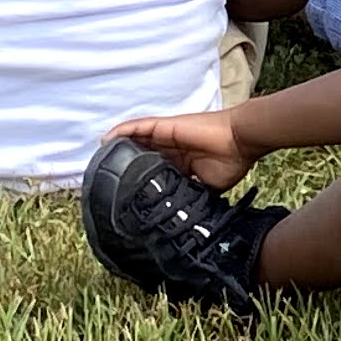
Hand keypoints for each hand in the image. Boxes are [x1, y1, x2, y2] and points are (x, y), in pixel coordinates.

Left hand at [106, 105, 256, 188]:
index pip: (152, 172)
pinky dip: (122, 131)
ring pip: (135, 140)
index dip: (137, 181)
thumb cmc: (231, 161)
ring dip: (117, 149)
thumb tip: (181, 214)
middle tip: (103, 180)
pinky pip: (139, 126)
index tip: (122, 194)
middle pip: (140, 156)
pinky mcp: (165, 126)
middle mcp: (170, 149)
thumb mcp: (207, 187)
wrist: (241, 141)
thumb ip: (191, 195)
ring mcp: (167, 136)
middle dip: (123, 166)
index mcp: (180, 163)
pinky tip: (106, 139)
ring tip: (99, 160)